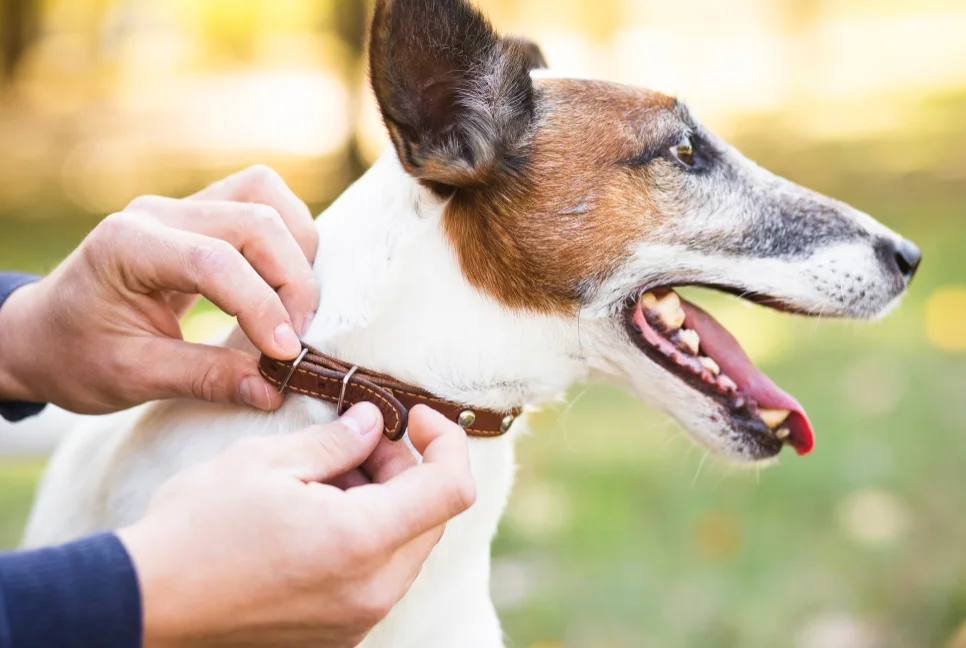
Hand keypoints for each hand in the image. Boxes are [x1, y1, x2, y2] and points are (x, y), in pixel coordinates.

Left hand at [0, 165, 318, 412]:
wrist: (43, 333)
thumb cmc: (74, 356)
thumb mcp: (132, 377)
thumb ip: (205, 378)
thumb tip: (274, 389)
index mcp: (126, 244)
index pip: (215, 261)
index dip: (262, 306)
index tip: (285, 355)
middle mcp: (158, 212)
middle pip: (255, 219)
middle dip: (291, 280)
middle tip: (294, 339)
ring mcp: (182, 206)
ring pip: (266, 196)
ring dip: (296, 250)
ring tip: (293, 308)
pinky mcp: (201, 213)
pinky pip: (261, 203)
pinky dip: (287, 239)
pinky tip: (282, 285)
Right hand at [118, 403, 475, 647]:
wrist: (144, 604)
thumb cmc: (198, 527)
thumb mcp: (266, 461)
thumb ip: (336, 440)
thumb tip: (372, 422)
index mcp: (362, 542)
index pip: (453, 487)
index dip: (447, 441)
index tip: (415, 416)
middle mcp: (371, 591)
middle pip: (430, 516)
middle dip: (407, 468)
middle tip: (358, 440)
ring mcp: (355, 621)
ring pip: (404, 547)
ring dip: (385, 502)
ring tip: (327, 476)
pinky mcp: (336, 636)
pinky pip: (377, 577)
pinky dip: (365, 537)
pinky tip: (317, 515)